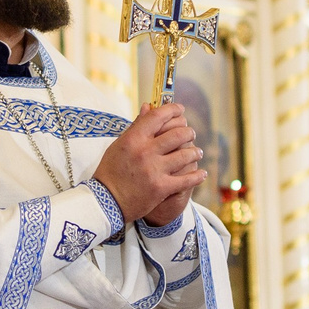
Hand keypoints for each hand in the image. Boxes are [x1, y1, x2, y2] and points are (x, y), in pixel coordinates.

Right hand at [94, 104, 201, 223]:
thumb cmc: (111, 171)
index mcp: (134, 139)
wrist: (107, 201)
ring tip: (197, 152)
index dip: (173, 110)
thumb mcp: (119, 145)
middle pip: (177, 134)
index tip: (180, 110)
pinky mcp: (162, 188)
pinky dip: (197, 176)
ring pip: (185, 154)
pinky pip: (187, 179)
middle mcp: (145, 152)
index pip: (158, 116)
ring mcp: (155, 170)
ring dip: (195, 152)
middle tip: (190, 133)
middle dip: (188, 131)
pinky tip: (201, 173)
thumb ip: (136, 126)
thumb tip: (148, 107)